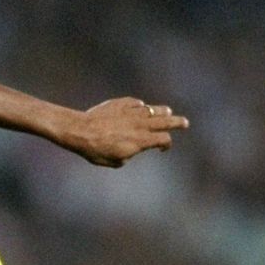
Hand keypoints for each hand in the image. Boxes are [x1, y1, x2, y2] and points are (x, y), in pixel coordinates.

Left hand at [68, 98, 188, 167]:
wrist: (80, 130)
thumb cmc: (95, 150)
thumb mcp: (114, 161)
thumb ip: (128, 155)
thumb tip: (131, 150)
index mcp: (141, 140)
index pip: (164, 139)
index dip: (167, 144)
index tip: (163, 148)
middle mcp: (140, 125)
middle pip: (167, 121)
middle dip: (178, 122)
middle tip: (184, 123)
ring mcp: (132, 112)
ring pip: (154, 109)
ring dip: (162, 111)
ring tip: (166, 113)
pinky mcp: (121, 103)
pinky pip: (136, 103)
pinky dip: (140, 106)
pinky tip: (139, 108)